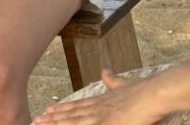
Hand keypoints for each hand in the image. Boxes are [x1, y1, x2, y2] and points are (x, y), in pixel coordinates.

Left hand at [33, 70, 158, 124]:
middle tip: (35, 121)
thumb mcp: (125, 84)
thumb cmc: (144, 90)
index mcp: (102, 99)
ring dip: (56, 123)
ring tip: (40, 124)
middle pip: (70, 114)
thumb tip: (104, 70)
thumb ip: (114, 80)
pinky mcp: (107, 123)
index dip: (61, 109)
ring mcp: (101, 116)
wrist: (155, 91)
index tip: (46, 110)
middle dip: (52, 119)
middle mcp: (98, 107)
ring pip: (73, 122)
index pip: (76, 105)